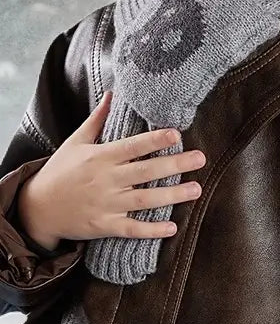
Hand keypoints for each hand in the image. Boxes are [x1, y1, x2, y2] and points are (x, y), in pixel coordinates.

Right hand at [17, 91, 204, 250]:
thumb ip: (98, 119)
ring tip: (196, 189)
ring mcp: (105, 205)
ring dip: (172, 195)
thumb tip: (113, 93)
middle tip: (200, 158)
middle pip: (145, 172)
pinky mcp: (104, 226)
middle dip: (174, 165)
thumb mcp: (76, 142)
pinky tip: (172, 228)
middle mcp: (105, 180)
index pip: (132, 146)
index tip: (176, 134)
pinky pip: (131, 229)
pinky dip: (151, 230)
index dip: (154, 140)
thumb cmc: (59, 171)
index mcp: (100, 157)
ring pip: (143, 200)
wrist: (36, 210)